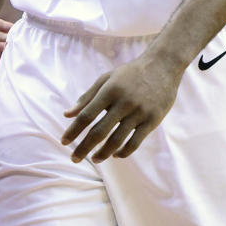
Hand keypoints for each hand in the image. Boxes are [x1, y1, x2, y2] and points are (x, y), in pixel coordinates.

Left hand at [61, 53, 183, 162]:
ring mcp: (139, 112)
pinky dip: (124, 152)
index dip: (73, 130)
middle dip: (84, 147)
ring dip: (103, 153)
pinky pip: (135, 142)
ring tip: (94, 159)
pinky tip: (115, 155)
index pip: (87, 115)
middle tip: (74, 159)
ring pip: (117, 140)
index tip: (63, 142)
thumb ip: (86, 97)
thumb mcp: (106, 79)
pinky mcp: (153, 120)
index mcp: (109, 91)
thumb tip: (67, 114)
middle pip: (99, 131)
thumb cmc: (129, 74)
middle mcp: (124, 102)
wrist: (162, 66)